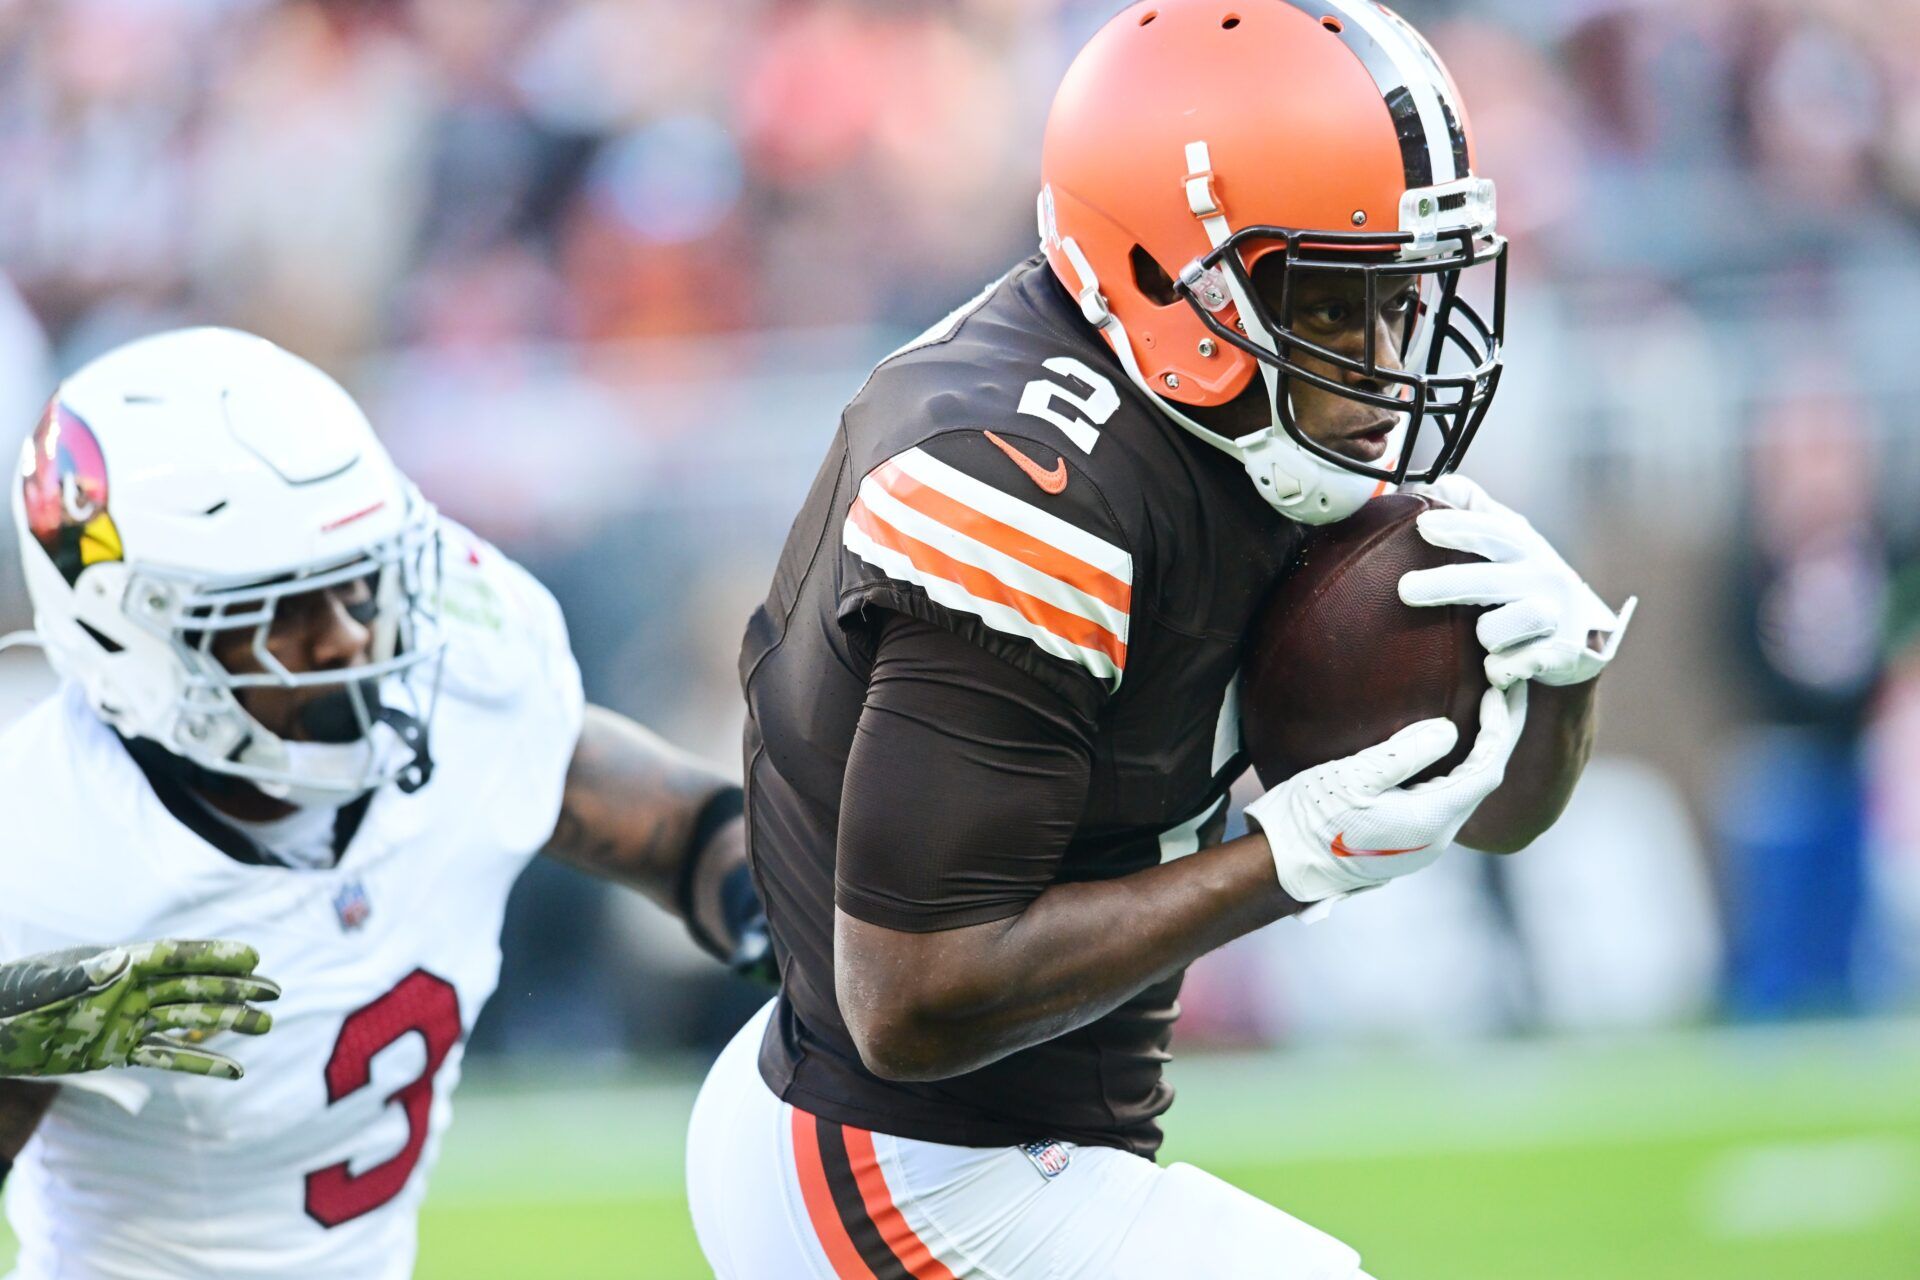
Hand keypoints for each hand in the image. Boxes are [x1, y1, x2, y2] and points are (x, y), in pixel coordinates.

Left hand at [0, 940, 279, 1080]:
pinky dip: (200, 1061)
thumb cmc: (5, 1004)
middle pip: (191, 987)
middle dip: (234, 988)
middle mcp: (128, 990)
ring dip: (226, 1022)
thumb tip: (122, 958)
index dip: (212, 956)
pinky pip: (167, 1056)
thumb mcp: (37, 992)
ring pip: (187, 1020)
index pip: (173, 958)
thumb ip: (79, 976)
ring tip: (264, 1025)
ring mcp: (126, 1021)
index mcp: (114, 967)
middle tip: (274, 992)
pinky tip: (232, 1070)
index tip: (251, 957)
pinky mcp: (117, 1051)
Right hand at [1245, 683, 1527, 904]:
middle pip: (1484, 780)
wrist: (1284, 867)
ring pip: (1467, 791)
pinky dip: (1457, 768)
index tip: (1495, 689)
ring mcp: (1424, 843)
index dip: (1500, 726)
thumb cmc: (1312, 820)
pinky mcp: (1408, 842)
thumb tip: (1450, 730)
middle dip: (1499, 734)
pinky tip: (1447, 749)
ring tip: (1483, 713)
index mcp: (1430, 820)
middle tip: (1503, 691)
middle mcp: (1437, 836)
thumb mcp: (1353, 778)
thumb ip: (1404, 753)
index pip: (1487, 768)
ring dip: (1480, 751)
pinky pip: (1446, 799)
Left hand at [1399, 475, 1634, 689]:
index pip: (1492, 531)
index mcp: (1525, 549)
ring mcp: (1553, 618)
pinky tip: (1498, 672)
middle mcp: (1543, 579)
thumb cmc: (1529, 583)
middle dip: (1446, 585)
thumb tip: (1437, 483)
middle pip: (1489, 581)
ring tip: (1486, 640)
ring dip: (1484, 637)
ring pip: (1494, 630)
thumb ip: (1477, 511)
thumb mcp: (1512, 543)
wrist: (1578, 640)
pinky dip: (1499, 671)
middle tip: (1404, 590)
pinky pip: (1509, 668)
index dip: (1458, 525)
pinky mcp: (1556, 657)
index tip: (1422, 525)